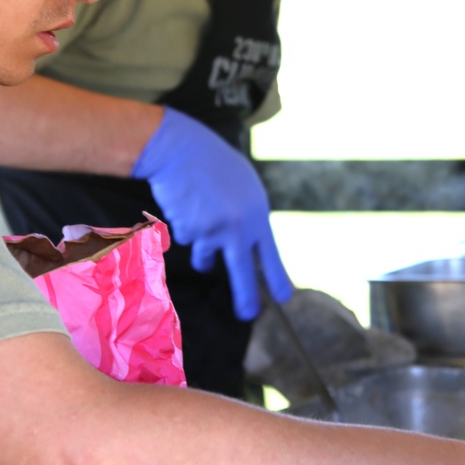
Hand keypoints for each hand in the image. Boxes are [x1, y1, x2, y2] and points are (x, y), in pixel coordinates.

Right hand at [133, 106, 293, 320]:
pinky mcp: (189, 231)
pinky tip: (186, 204)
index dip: (277, 278)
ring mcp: (212, 231)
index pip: (271, 254)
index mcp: (257, 214)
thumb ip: (249, 218)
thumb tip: (248, 250)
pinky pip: (188, 240)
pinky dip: (186, 227)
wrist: (181, 149)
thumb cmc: (214, 165)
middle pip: (242, 272)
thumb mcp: (245, 189)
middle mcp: (238, 227)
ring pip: (205, 257)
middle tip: (248, 315)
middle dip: (246, 297)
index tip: (284, 297)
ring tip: (201, 216)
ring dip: (203, 250)